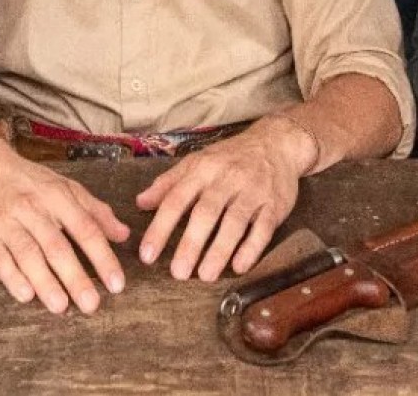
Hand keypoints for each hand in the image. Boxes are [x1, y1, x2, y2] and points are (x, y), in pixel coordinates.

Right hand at [0, 150, 129, 314]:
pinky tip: (25, 295)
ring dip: (45, 281)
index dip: (102, 257)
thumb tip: (124, 235)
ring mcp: (7, 222)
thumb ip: (96, 212)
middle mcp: (32, 209)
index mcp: (58, 197)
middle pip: (57, 246)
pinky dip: (12, 277)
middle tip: (91, 304)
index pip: (85, 229)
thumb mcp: (66, 188)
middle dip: (75, 277)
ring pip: (28, 254)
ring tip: (61, 306)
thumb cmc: (32, 184)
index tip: (117, 284)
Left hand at [134, 115, 317, 282]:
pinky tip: (239, 267)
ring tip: (205, 275)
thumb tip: (140, 203)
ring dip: (219, 250)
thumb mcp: (197, 162)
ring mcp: (252, 191)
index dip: (160, 227)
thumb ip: (169, 183)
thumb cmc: (230, 158)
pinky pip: (263, 227)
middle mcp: (226, 179)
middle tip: (178, 273)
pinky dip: (252, 248)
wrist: (276, 143)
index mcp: (203, 169)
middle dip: (191, 243)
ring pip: (234, 221)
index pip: (177, 199)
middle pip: (206, 212)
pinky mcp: (274, 204)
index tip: (147, 255)